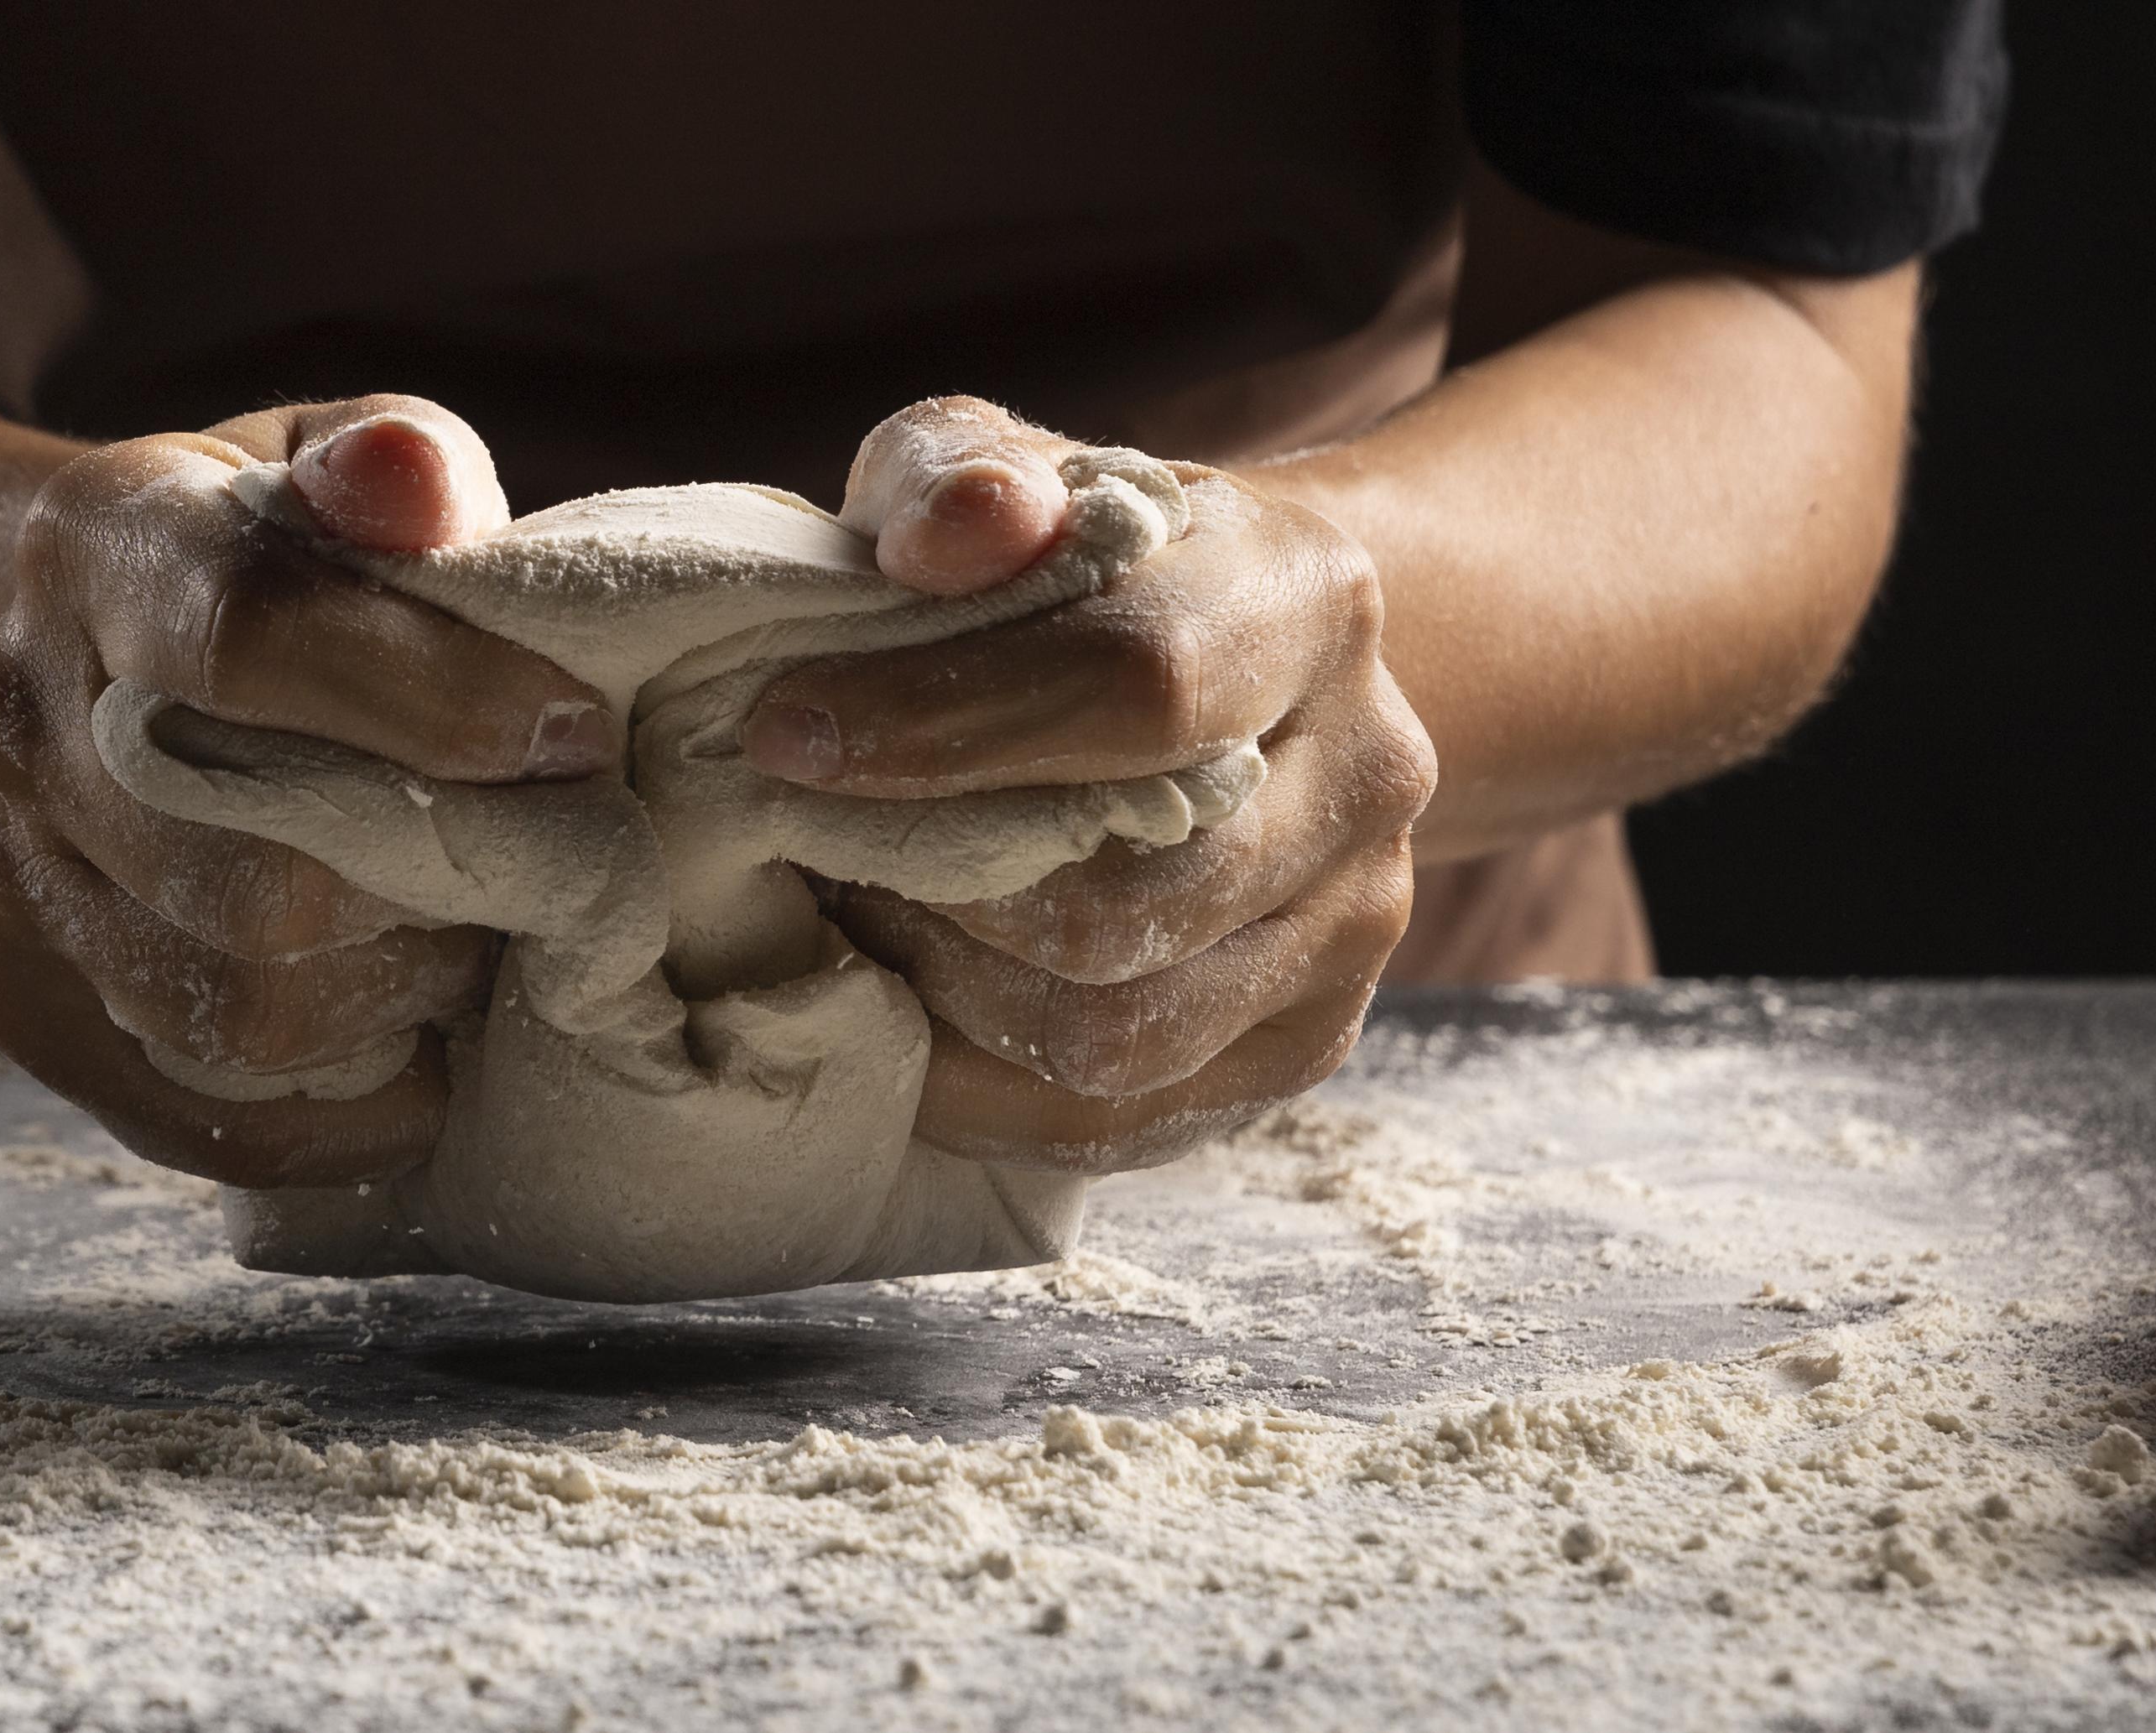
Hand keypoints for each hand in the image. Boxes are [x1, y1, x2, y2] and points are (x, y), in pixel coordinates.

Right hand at [0, 397, 604, 1186]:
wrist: (82, 644)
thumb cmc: (264, 550)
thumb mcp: (326, 459)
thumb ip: (394, 464)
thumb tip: (415, 482)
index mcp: (95, 542)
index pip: (247, 640)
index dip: (430, 702)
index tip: (572, 734)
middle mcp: (13, 711)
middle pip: (252, 874)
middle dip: (441, 884)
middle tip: (547, 862)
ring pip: (235, 1010)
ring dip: (401, 996)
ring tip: (472, 938)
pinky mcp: (13, 993)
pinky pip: (199, 1111)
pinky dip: (343, 1107)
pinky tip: (416, 1052)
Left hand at [776, 397, 1435, 1169]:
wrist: (1234, 672)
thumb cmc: (1079, 571)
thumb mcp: (1008, 473)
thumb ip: (964, 480)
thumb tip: (952, 534)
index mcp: (1308, 595)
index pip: (1141, 684)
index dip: (945, 726)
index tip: (783, 735)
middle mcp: (1371, 767)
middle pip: (1128, 896)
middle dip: (930, 882)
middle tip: (808, 841)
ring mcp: (1356, 920)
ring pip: (1119, 1029)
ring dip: (946, 988)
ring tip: (864, 911)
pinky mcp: (1309, 1037)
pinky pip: (1121, 1115)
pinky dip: (980, 1077)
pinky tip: (912, 996)